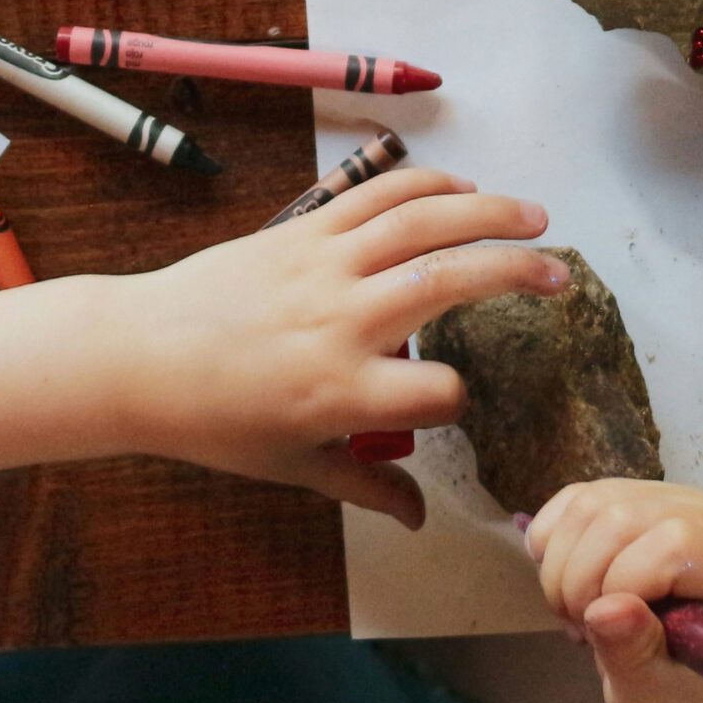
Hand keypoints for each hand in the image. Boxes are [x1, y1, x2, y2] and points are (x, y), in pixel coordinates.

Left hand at [118, 168, 562, 527]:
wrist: (140, 355)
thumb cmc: (216, 421)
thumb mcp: (294, 466)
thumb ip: (366, 487)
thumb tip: (423, 518)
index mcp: (342, 392)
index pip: (438, 393)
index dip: (459, 399)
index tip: (454, 401)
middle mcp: (342, 321)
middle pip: (450, 281)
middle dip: (516, 273)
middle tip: (562, 276)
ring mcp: (324, 266)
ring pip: (421, 222)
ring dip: (487, 211)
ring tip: (536, 215)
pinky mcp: (304, 230)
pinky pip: (375, 195)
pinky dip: (425, 184)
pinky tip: (464, 187)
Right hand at [525, 480, 702, 702]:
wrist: (688, 682)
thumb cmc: (687, 695)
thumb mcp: (659, 695)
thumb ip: (636, 653)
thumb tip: (606, 608)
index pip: (676, 541)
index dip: (623, 579)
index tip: (603, 629)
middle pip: (624, 514)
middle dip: (580, 576)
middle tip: (580, 627)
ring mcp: (680, 499)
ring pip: (595, 501)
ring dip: (563, 561)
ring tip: (576, 611)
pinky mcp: (643, 494)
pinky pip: (580, 496)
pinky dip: (554, 538)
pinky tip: (566, 580)